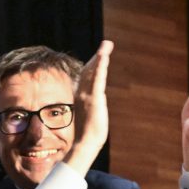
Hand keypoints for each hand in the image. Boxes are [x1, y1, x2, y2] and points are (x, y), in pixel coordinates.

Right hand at [67, 40, 112, 174]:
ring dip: (100, 57)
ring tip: (107, 45)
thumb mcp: (89, 117)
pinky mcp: (94, 98)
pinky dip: (100, 67)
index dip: (93, 65)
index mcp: (81, 97)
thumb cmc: (87, 136)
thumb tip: (93, 107)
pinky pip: (98, 79)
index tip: (99, 56)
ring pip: (93, 71)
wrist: (84, 144)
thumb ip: (91, 109)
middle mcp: (82, 93)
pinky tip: (103, 57)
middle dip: (98, 57)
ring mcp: (87, 95)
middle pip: (90, 70)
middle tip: (107, 44)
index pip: (86, 77)